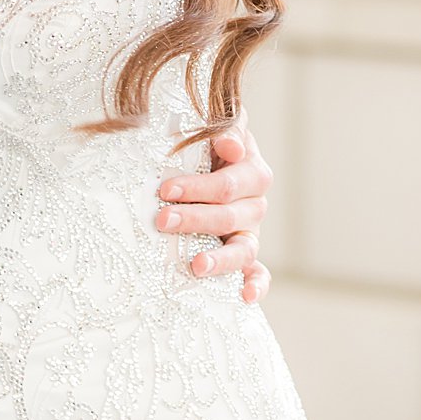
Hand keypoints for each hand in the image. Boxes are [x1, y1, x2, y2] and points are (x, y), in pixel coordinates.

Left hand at [157, 125, 271, 303]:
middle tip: (162, 219)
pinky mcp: (244, 253)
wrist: (205, 155)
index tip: (166, 189)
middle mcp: (254, 203)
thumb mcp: (212, 123)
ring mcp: (250, 231)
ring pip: (244, 248)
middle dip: (195, 219)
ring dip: (221, 258)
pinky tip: (245, 297)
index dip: (199, 187)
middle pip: (231, 215)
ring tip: (197, 266)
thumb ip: (223, 127)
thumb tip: (230, 145)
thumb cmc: (202, 138)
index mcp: (250, 169)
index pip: (231, 182)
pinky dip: (256, 285)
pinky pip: (258, 272)